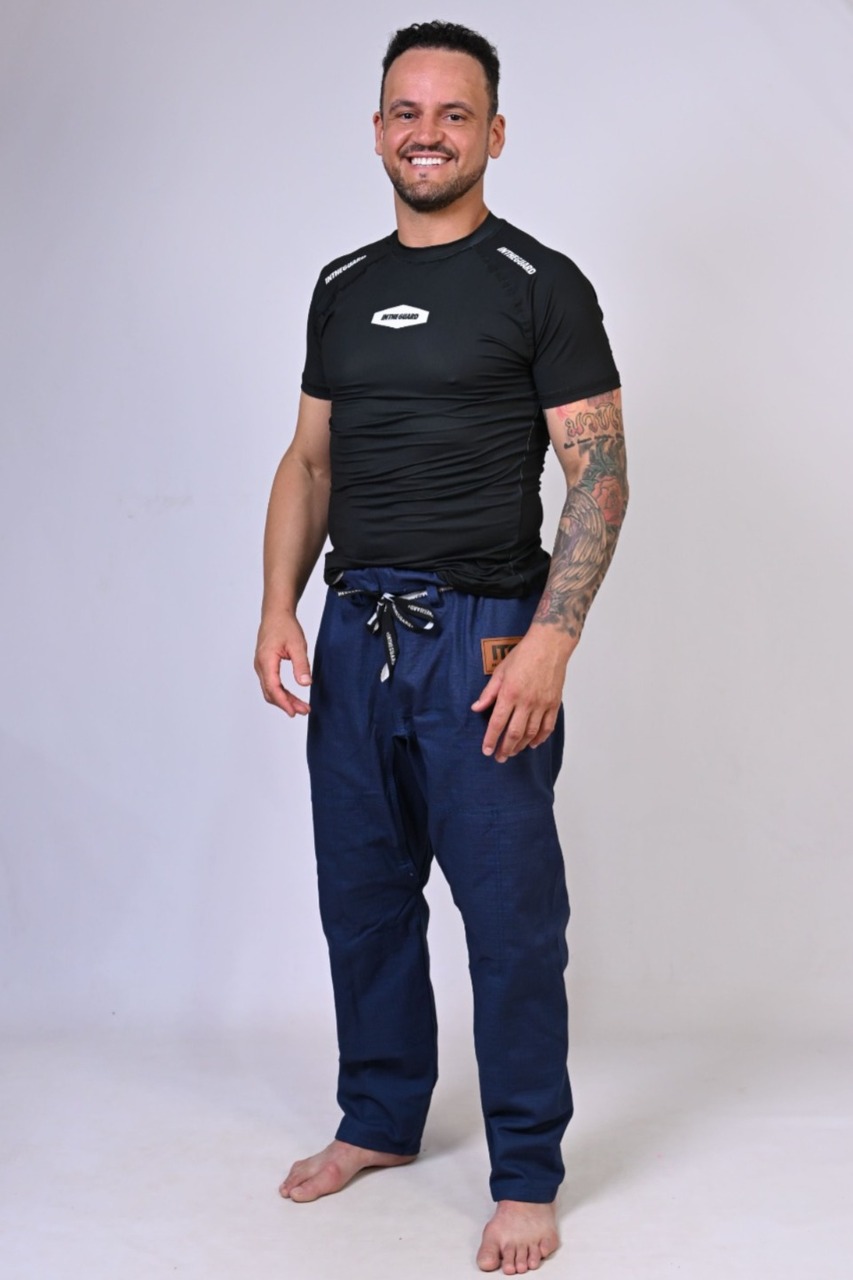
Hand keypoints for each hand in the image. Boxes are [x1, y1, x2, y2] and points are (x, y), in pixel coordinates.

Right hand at [254, 611, 312, 716]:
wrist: (276, 613)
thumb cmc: (285, 626)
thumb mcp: (298, 645)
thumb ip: (301, 665)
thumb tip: (305, 684)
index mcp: (266, 661)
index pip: (273, 688)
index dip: (284, 702)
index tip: (295, 712)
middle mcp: (260, 665)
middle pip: (270, 692)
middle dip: (286, 704)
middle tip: (304, 710)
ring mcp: (261, 666)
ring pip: (269, 690)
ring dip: (284, 699)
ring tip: (300, 706)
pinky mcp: (264, 665)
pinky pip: (270, 683)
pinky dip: (280, 692)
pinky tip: (291, 696)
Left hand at [471, 628, 572, 761]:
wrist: (549, 646)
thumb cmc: (523, 655)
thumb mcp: (500, 671)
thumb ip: (488, 693)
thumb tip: (476, 708)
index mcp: (510, 693)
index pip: (497, 723)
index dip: (491, 739)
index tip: (486, 750)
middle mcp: (526, 702)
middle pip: (514, 733)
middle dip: (505, 748)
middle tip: (499, 758)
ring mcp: (542, 704)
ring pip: (531, 733)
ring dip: (521, 745)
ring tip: (513, 752)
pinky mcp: (554, 703)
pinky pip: (548, 727)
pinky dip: (540, 738)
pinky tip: (533, 744)